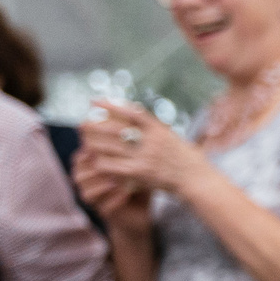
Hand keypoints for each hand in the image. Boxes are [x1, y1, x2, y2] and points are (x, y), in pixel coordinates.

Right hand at [72, 152, 150, 226]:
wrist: (142, 209)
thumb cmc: (138, 180)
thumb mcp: (135, 162)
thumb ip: (128, 149)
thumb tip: (131, 130)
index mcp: (90, 167)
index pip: (82, 156)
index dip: (92, 150)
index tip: (110, 146)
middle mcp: (88, 183)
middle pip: (79, 174)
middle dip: (95, 169)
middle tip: (112, 164)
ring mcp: (94, 199)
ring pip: (86, 192)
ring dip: (102, 185)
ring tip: (118, 180)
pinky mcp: (104, 213)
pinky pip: (102, 207)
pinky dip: (114, 200)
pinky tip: (125, 193)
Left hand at [79, 100, 205, 201]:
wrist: (197, 179)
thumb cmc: (186, 158)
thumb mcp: (172, 137)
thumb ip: (153, 130)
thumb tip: (135, 118)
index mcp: (160, 129)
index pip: (132, 112)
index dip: (112, 105)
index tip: (95, 101)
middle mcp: (152, 141)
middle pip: (117, 129)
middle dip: (97, 126)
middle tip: (82, 124)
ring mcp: (146, 156)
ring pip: (113, 147)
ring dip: (95, 144)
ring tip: (85, 142)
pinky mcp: (141, 172)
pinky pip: (115, 165)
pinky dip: (103, 163)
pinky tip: (95, 161)